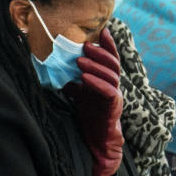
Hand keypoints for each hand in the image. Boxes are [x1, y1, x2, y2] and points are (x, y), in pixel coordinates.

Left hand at [65, 28, 123, 175]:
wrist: (97, 144)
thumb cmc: (91, 120)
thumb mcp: (80, 98)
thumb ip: (74, 84)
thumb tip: (60, 73)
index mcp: (107, 81)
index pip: (110, 60)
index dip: (108, 45)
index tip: (102, 31)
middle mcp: (113, 87)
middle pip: (113, 64)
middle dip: (100, 52)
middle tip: (86, 45)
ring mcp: (115, 97)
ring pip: (111, 75)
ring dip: (96, 66)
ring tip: (80, 60)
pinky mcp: (113, 108)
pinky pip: (109, 91)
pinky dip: (96, 83)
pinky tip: (84, 78)